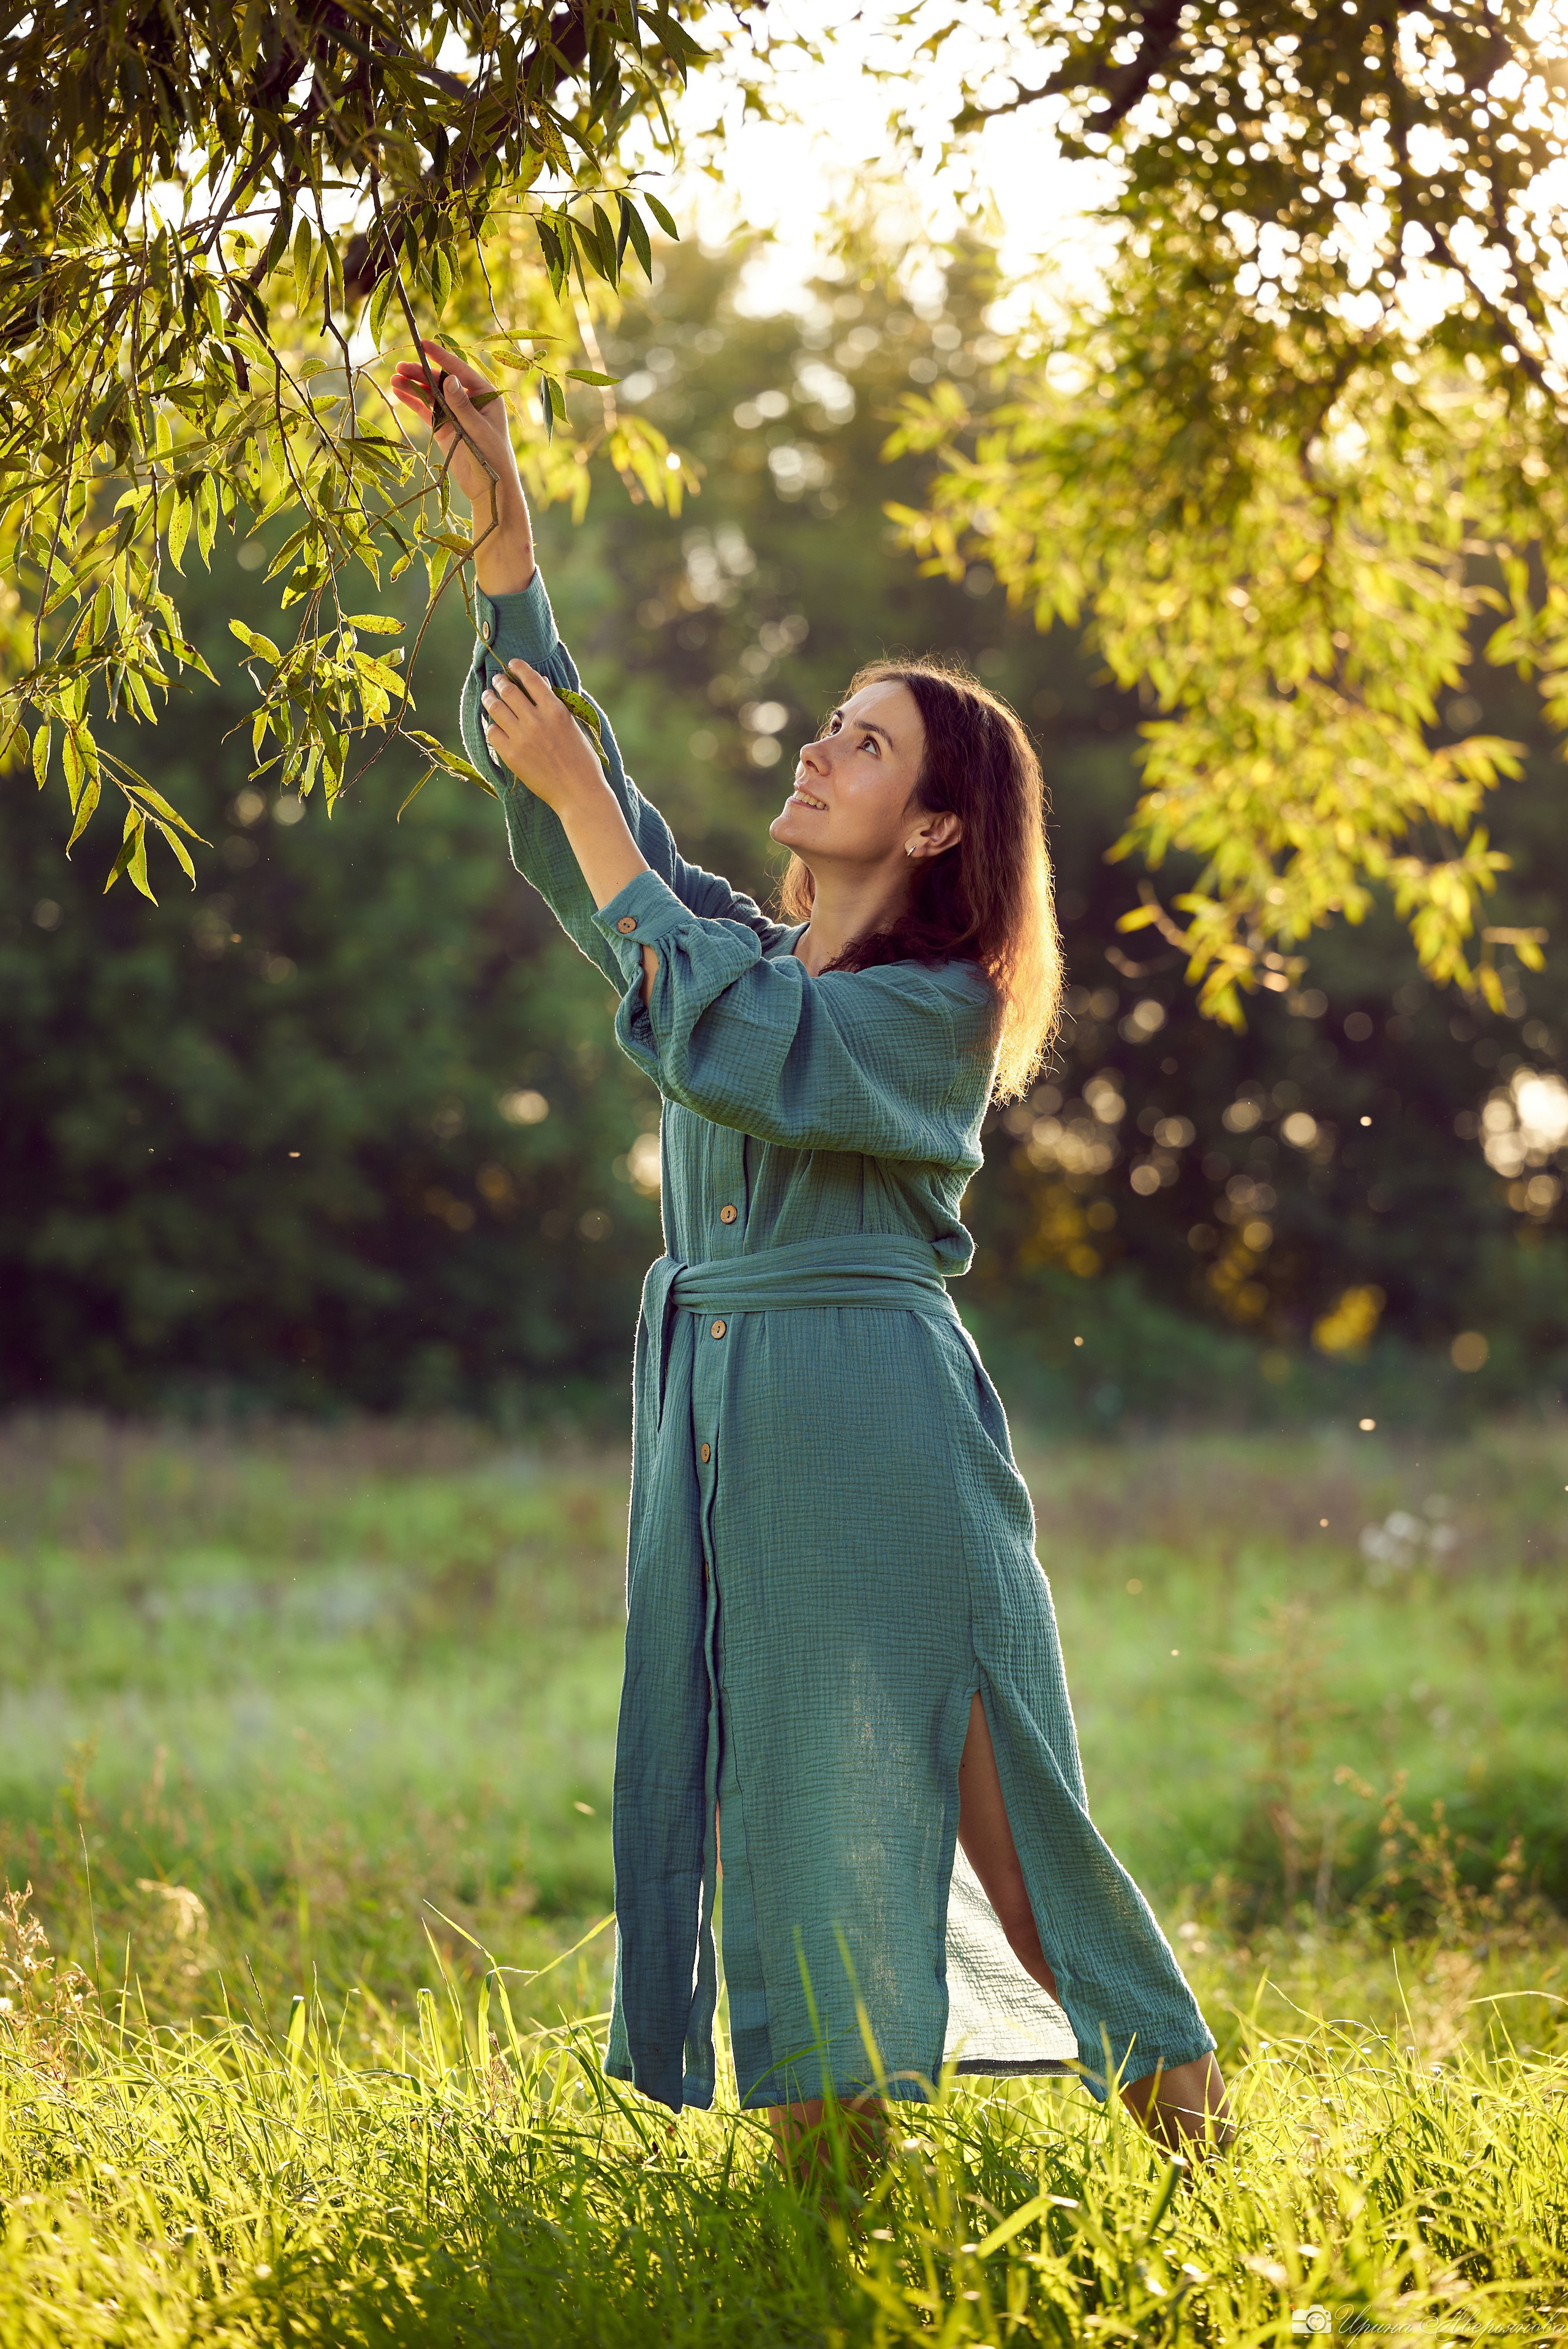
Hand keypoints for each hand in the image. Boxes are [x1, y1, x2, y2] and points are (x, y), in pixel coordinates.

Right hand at [388, 340, 534, 596]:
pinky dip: (413, 401)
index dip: (441, 357)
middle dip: (422, 372)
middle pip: (442, 380)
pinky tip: (399, 392)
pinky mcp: (445, 428)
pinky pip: (427, 410)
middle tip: (401, 366)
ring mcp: (455, 414)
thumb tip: (450, 379)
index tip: (424, 344)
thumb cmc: (492, 458)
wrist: (491, 489)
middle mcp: (470, 401)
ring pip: (432, 394)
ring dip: (414, 386)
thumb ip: (461, 405)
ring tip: (395, 378)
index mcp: (486, 396)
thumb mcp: (477, 429)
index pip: (460, 371)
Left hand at [481, 661, 608, 812]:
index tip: (512, 664)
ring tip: (488, 696)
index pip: (531, 678)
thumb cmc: (582, 760)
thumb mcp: (573, 726)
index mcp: (555, 710)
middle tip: (496, 680)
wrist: (579, 793)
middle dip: (500, 681)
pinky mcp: (511, 755)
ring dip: (489, 698)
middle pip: (509, 691)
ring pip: (496, 708)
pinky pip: (492, 732)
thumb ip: (554, 704)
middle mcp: (537, 720)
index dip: (518, 667)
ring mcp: (522, 738)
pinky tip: (493, 724)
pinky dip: (491, 725)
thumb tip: (540, 681)